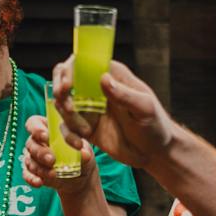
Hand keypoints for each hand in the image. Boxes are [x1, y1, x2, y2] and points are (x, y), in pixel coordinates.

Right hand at [22, 113, 94, 194]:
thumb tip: (85, 154)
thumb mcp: (85, 151)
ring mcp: (33, 158)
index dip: (36, 128)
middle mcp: (37, 142)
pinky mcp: (33, 173)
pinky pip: (27, 175)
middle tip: (52, 160)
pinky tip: (40, 182)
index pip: (34, 123)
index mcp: (47, 129)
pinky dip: (32, 179)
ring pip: (29, 160)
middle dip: (40, 152)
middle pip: (31, 143)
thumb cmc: (80, 155)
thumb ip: (83, 151)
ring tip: (53, 174)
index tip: (46, 137)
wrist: (80, 178)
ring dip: (40, 168)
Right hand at [51, 57, 177, 171]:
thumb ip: (125, 95)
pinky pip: (67, 128)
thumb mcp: (145, 108)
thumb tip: (103, 78)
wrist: (156, 153)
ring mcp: (89, 109)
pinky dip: (68, 135)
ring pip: (62, 103)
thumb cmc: (156, 125)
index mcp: (112, 76)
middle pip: (66, 78)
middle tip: (64, 104)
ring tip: (84, 130)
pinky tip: (81, 144)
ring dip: (65, 115)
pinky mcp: (86, 128)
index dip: (70, 70)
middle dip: (59, 88)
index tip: (67, 85)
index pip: (84, 62)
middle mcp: (97, 89)